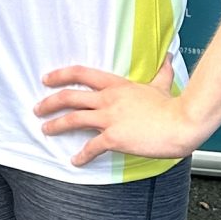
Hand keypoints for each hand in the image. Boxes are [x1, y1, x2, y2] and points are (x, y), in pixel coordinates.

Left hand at [33, 62, 198, 167]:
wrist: (182, 123)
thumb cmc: (173, 106)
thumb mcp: (163, 84)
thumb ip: (161, 72)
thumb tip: (168, 58)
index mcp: (117, 85)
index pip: (81, 74)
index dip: (60, 75)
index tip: (46, 79)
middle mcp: (109, 99)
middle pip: (70, 97)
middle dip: (49, 102)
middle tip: (38, 108)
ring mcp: (110, 118)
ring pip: (74, 119)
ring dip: (56, 125)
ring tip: (46, 130)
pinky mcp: (115, 137)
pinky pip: (91, 146)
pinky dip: (81, 155)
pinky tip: (75, 161)